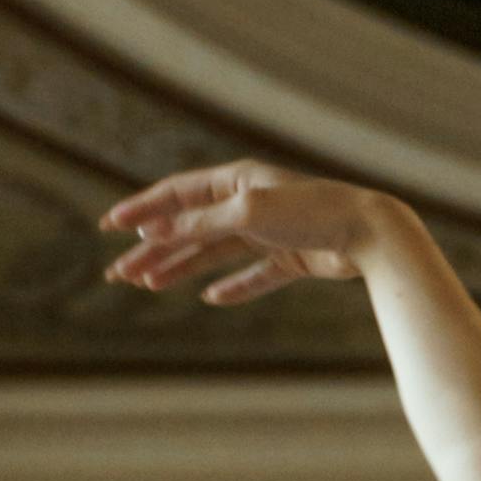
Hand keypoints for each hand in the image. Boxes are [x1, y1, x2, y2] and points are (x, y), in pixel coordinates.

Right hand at [100, 163, 390, 307]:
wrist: (370, 233)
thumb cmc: (311, 211)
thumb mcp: (246, 213)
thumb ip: (201, 224)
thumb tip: (154, 230)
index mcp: (237, 180)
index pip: (177, 194)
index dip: (142, 210)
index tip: (109, 225)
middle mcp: (251, 203)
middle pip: (191, 228)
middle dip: (153, 249)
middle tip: (119, 274)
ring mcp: (272, 231)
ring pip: (216, 252)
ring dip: (181, 268)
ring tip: (149, 285)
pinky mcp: (293, 257)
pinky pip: (255, 274)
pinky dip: (234, 287)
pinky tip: (212, 299)